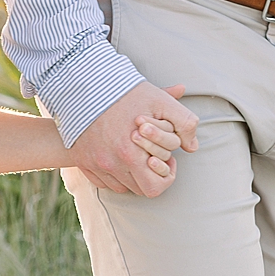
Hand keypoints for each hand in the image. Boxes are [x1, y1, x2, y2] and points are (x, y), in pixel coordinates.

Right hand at [70, 81, 194, 196]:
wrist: (84, 86)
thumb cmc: (124, 92)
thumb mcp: (160, 101)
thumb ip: (183, 122)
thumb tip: (193, 145)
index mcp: (130, 156)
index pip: (154, 188)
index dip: (166, 175)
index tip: (167, 158)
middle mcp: (110, 165)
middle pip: (138, 189)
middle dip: (150, 175)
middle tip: (152, 155)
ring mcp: (94, 165)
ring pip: (120, 186)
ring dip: (132, 174)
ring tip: (135, 153)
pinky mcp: (81, 161)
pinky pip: (101, 181)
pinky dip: (113, 173)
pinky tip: (117, 155)